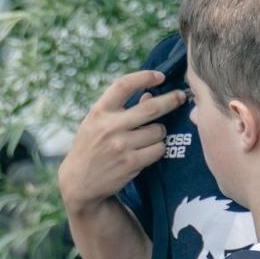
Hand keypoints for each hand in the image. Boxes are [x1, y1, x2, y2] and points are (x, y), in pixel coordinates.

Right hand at [59, 69, 186, 209]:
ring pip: (158, 131)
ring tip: (148, 137)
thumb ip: (120, 109)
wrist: (79, 182)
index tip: (160, 76)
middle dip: (171, 100)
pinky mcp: (131, 163)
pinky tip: (147, 152)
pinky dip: (157, 149)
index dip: (144, 77)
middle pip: (151, 108)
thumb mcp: (96, 124)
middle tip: (180, 97)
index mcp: (99, 112)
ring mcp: (120, 146)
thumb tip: (151, 96)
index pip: (123, 85)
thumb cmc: (91, 148)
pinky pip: (158, 149)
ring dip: (159, 132)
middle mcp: (109, 127)